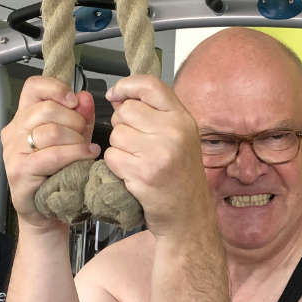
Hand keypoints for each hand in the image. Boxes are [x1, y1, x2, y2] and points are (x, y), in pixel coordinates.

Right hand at [1, 76, 98, 229]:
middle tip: (84, 135)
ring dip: (77, 140)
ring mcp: (13, 151)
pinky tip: (87, 156)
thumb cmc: (57, 174)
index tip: (74, 100)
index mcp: (23, 118)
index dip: (56, 88)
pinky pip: (52, 155)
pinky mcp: (19, 170)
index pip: (33, 87)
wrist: (45, 211)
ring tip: (87, 149)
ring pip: (51, 131)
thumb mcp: (73, 139)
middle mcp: (14, 131)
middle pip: (46, 109)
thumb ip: (79, 117)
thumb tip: (86, 97)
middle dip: (74, 120)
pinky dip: (75, 154)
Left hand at [103, 75, 211, 236]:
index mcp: (183, 119)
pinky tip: (133, 174)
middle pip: (126, 111)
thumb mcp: (180, 138)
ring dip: (119, 148)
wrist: (189, 216)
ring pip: (116, 134)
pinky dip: (116, 166)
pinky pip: (112, 156)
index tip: (115, 95)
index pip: (150, 86)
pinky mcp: (144, 172)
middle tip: (137, 145)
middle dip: (122, 126)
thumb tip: (120, 99)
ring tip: (138, 161)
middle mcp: (174, 132)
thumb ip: (156, 115)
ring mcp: (160, 152)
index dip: (126, 86)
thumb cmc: (181, 177)